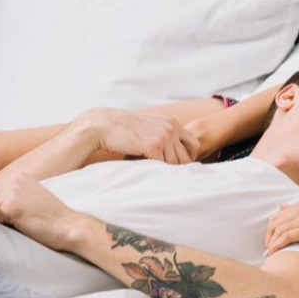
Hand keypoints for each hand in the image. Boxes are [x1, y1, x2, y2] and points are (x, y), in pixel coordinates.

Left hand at [0, 171, 83, 249]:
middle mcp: (14, 179)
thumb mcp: (32, 198)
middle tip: (17, 222)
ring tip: (20, 224)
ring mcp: (12, 191)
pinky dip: (2, 227)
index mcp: (19, 176)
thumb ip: (13, 195)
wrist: (70, 227)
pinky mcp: (11, 206)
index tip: (14, 217)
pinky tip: (21, 226)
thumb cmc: (52, 218)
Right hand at [71, 108, 200, 164]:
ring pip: (175, 165)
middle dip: (177, 168)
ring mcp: (164, 137)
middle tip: (165, 174)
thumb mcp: (150, 126)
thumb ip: (164, 135)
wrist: (104, 124)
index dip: (188, 157)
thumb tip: (174, 154)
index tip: (178, 165)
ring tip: (154, 172)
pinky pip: (163, 166)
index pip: (194, 144)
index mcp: (172, 123)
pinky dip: (157, 171)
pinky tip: (148, 171)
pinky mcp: (154, 146)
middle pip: (186, 158)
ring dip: (165, 171)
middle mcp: (171, 128)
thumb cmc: (124, 129)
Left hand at [264, 204, 298, 255]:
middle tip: (268, 249)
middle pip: (274, 223)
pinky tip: (273, 254)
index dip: (271, 229)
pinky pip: (285, 237)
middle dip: (268, 237)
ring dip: (270, 243)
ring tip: (268, 254)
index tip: (271, 240)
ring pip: (277, 230)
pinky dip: (276, 246)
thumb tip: (284, 208)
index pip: (278, 216)